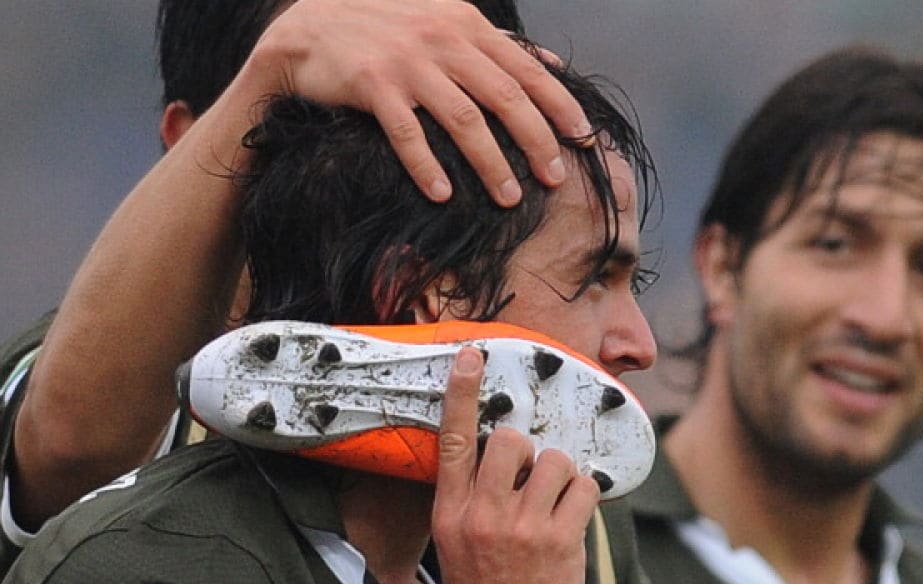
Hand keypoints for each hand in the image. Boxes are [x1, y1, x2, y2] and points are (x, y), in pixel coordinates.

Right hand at [241, 0, 590, 204]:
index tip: (585, 140)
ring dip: (491, 163)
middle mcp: (444, 40)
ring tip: (509, 197)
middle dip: (536, 142)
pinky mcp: (373, 85)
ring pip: (464, 119)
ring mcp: (409, 63)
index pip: (528, 70)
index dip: (560, 106)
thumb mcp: (447, 19)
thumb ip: (498, 44)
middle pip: (506, 98)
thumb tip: (553, 62)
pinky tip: (443, 194)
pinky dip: (427, 165)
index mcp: (467, 26)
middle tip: (554, 179)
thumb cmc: (386, 28)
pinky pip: (407, 132)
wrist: (309, 26)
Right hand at [432, 348, 598, 583]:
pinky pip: (583, 485)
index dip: (460, 394)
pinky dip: (585, 496)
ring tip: (552, 506)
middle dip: (526, 450)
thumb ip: (471, 498)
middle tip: (529, 477)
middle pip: (509, 439)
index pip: (452, 441)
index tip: (470, 357)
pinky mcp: (559, 538)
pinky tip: (572, 518)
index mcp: (451, 514)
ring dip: (560, 475)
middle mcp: (483, 515)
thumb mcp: (457, 543)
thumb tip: (499, 456)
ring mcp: (522, 526)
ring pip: (553, 459)